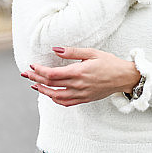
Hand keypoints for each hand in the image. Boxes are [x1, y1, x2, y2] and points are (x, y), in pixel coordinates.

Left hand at [21, 47, 139, 106]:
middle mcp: (78, 85)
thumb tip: (55, 50)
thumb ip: (72, 52)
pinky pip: (65, 103)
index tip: (32, 66)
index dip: (39, 71)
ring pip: (55, 96)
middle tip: (27, 74)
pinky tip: (50, 94)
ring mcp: (81, 94)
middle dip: (36, 79)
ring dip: (43, 91)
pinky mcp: (84, 99)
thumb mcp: (92, 53)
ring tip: (34, 85)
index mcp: (79, 72)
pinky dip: (55, 99)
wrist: (124, 77)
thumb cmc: (110, 62)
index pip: (52, 74)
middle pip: (51, 84)